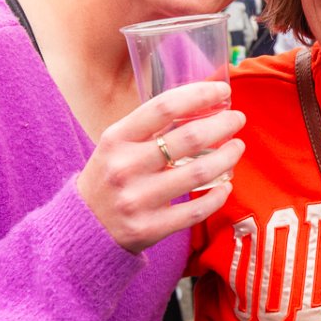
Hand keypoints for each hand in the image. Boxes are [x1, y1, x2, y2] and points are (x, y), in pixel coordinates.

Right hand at [76, 81, 244, 253]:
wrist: (83, 228)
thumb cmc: (109, 178)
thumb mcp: (116, 145)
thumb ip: (150, 128)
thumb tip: (201, 105)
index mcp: (116, 139)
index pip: (164, 107)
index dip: (199, 95)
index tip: (222, 91)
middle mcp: (126, 167)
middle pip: (189, 138)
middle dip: (223, 124)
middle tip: (238, 119)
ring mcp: (138, 200)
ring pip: (199, 173)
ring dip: (227, 157)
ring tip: (237, 147)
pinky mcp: (149, 228)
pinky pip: (196, 210)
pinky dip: (218, 196)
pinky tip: (226, 185)